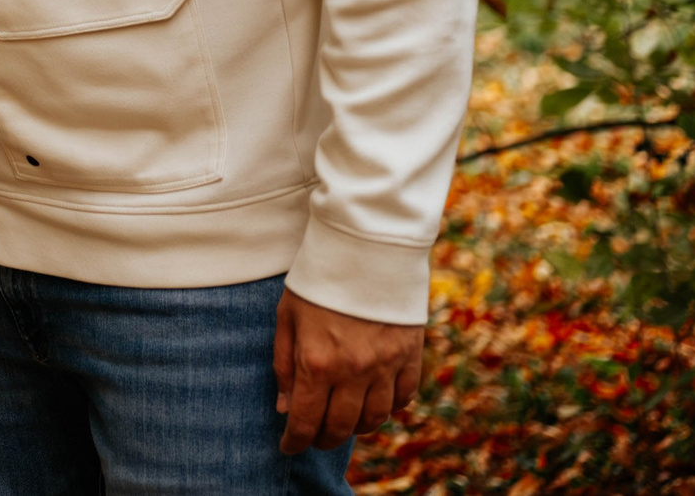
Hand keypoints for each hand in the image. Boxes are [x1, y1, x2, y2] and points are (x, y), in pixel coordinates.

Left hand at [274, 290, 423, 453]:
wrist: (365, 246)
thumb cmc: (318, 278)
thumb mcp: (287, 317)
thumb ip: (284, 365)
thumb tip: (286, 408)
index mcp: (318, 361)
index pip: (306, 420)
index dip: (295, 441)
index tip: (288, 447)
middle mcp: (354, 370)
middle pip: (341, 427)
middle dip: (323, 438)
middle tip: (313, 438)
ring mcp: (387, 365)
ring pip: (375, 419)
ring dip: (356, 427)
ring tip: (341, 420)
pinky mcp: (411, 355)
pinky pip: (403, 399)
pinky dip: (387, 408)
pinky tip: (372, 402)